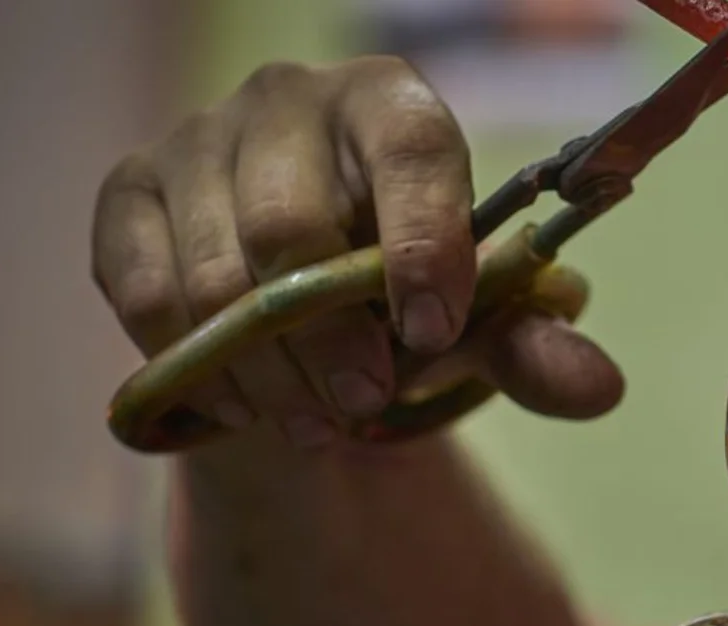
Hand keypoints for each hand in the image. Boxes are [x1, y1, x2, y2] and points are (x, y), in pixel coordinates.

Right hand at [92, 57, 624, 449]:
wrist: (300, 293)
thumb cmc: (400, 284)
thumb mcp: (475, 314)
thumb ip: (531, 342)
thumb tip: (599, 386)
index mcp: (391, 103)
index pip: (411, 154)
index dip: (424, 247)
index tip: (434, 332)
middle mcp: (287, 99)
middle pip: (292, 226)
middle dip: (333, 337)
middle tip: (365, 401)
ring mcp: (196, 140)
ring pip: (216, 276)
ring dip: (269, 372)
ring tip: (314, 423)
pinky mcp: (127, 194)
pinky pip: (144, 295)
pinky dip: (197, 366)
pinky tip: (246, 404)